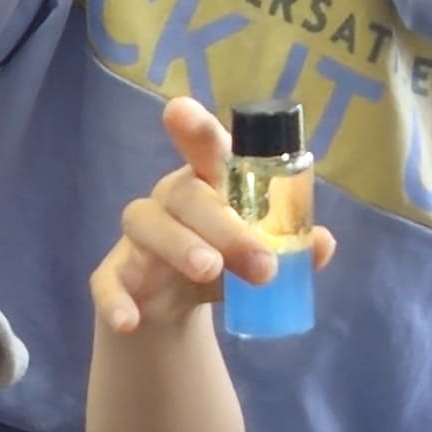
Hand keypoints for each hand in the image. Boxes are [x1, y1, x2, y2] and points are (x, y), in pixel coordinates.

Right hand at [86, 86, 316, 339]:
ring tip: (209, 271)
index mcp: (209, 182)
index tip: (178, 110)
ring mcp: (139, 235)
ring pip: (147, 225)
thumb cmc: (221, 258)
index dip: (194, 128)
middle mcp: (170, 198)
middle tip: (262, 265)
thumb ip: (290, 247)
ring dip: (179, 245)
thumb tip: (324, 244)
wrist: (170, 305)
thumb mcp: (257, 252)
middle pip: (187, 194)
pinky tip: (129, 320)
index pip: (205, 147)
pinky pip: (107, 282)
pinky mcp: (115, 273)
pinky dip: (115, 300)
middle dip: (225, 226)